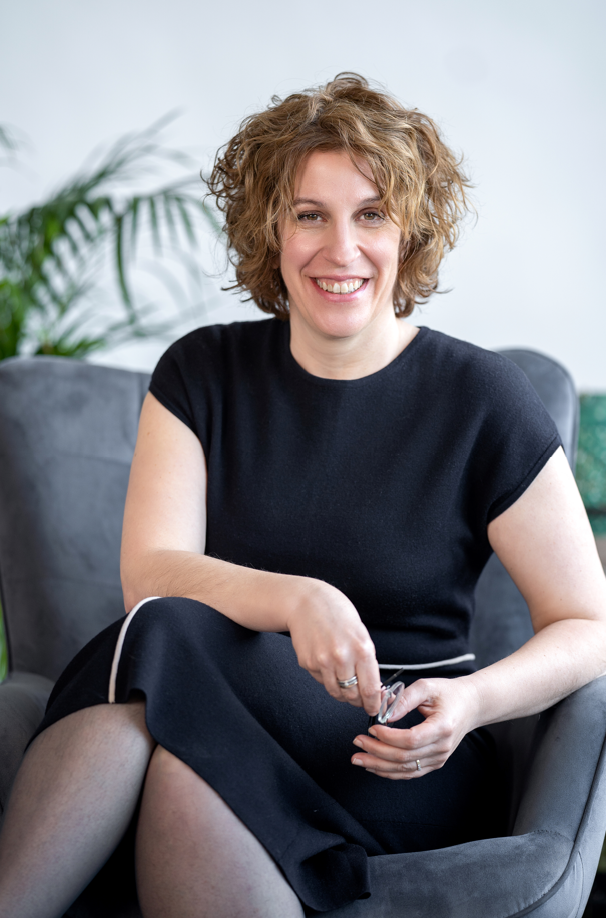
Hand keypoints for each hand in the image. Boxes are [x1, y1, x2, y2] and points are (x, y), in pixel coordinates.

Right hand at [286, 579, 381, 715]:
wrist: (305, 602)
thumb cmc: (336, 612)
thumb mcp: (360, 632)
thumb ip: (366, 658)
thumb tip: (373, 685)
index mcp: (362, 649)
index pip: (371, 689)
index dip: (374, 704)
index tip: (375, 708)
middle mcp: (342, 658)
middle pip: (353, 695)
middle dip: (358, 700)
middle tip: (360, 698)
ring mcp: (322, 662)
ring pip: (336, 692)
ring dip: (343, 693)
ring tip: (344, 682)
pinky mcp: (307, 663)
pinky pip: (321, 681)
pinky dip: (327, 678)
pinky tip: (327, 663)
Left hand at [351, 676, 480, 778]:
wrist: (471, 705)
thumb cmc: (449, 693)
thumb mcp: (427, 687)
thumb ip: (404, 699)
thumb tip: (384, 714)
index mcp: (442, 727)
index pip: (411, 740)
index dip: (388, 738)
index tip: (372, 729)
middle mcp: (442, 747)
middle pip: (404, 758)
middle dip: (376, 752)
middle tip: (357, 742)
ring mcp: (439, 758)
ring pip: (405, 769)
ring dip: (379, 766)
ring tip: (358, 758)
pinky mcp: (435, 762)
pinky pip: (410, 772)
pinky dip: (390, 772)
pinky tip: (374, 766)